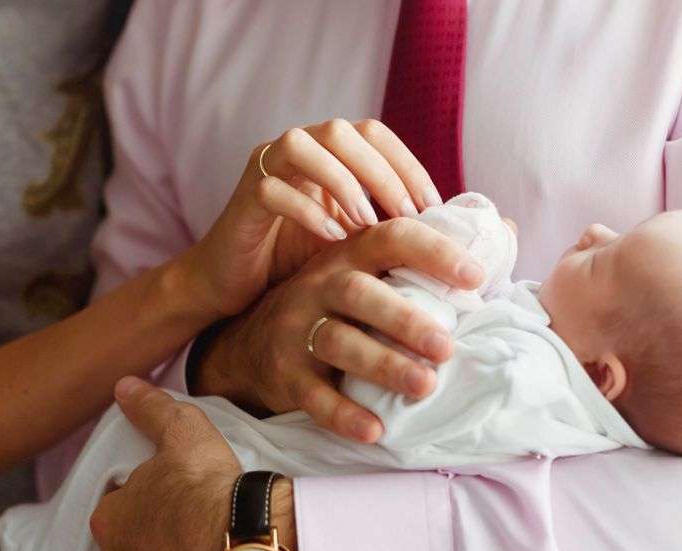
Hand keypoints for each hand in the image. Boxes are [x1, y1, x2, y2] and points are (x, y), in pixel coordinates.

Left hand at [90, 378, 245, 550]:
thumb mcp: (181, 433)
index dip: (143, 492)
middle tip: (192, 515)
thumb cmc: (206, 491)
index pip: (117, 504)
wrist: (246, 547)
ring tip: (211, 546)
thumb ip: (151, 409)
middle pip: (133, 546)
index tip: (169, 486)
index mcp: (110, 522)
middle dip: (156, 534)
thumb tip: (125, 387)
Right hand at [181, 118, 445, 317]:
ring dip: (341, 182)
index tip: (434, 206)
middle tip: (407, 216)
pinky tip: (331, 239)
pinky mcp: (242, 199)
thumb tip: (446, 233)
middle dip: (380, 172)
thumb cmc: (297, 262)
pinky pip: (271, 188)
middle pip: (341, 131)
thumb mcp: (351, 241)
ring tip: (367, 226)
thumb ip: (385, 226)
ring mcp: (264, 169)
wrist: (235, 288)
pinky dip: (306, 210)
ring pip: (300, 144)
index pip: (374, 134)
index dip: (406, 163)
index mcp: (326, 154)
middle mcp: (296, 151)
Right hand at [195, 217, 482, 441]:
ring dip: (383, 366)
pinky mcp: (284, 373)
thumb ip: (429, 256)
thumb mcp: (368, 273)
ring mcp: (297, 330)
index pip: (392, 238)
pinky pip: (312, 395)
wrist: (250, 344)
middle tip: (447, 347)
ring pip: (337, 342)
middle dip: (405, 320)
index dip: (434, 253)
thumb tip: (503, 229)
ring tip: (424, 386)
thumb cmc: (335, 308)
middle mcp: (320, 286)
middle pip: (360, 294)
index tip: (476, 277)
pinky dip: (343, 414)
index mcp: (350, 256)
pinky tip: (375, 430)